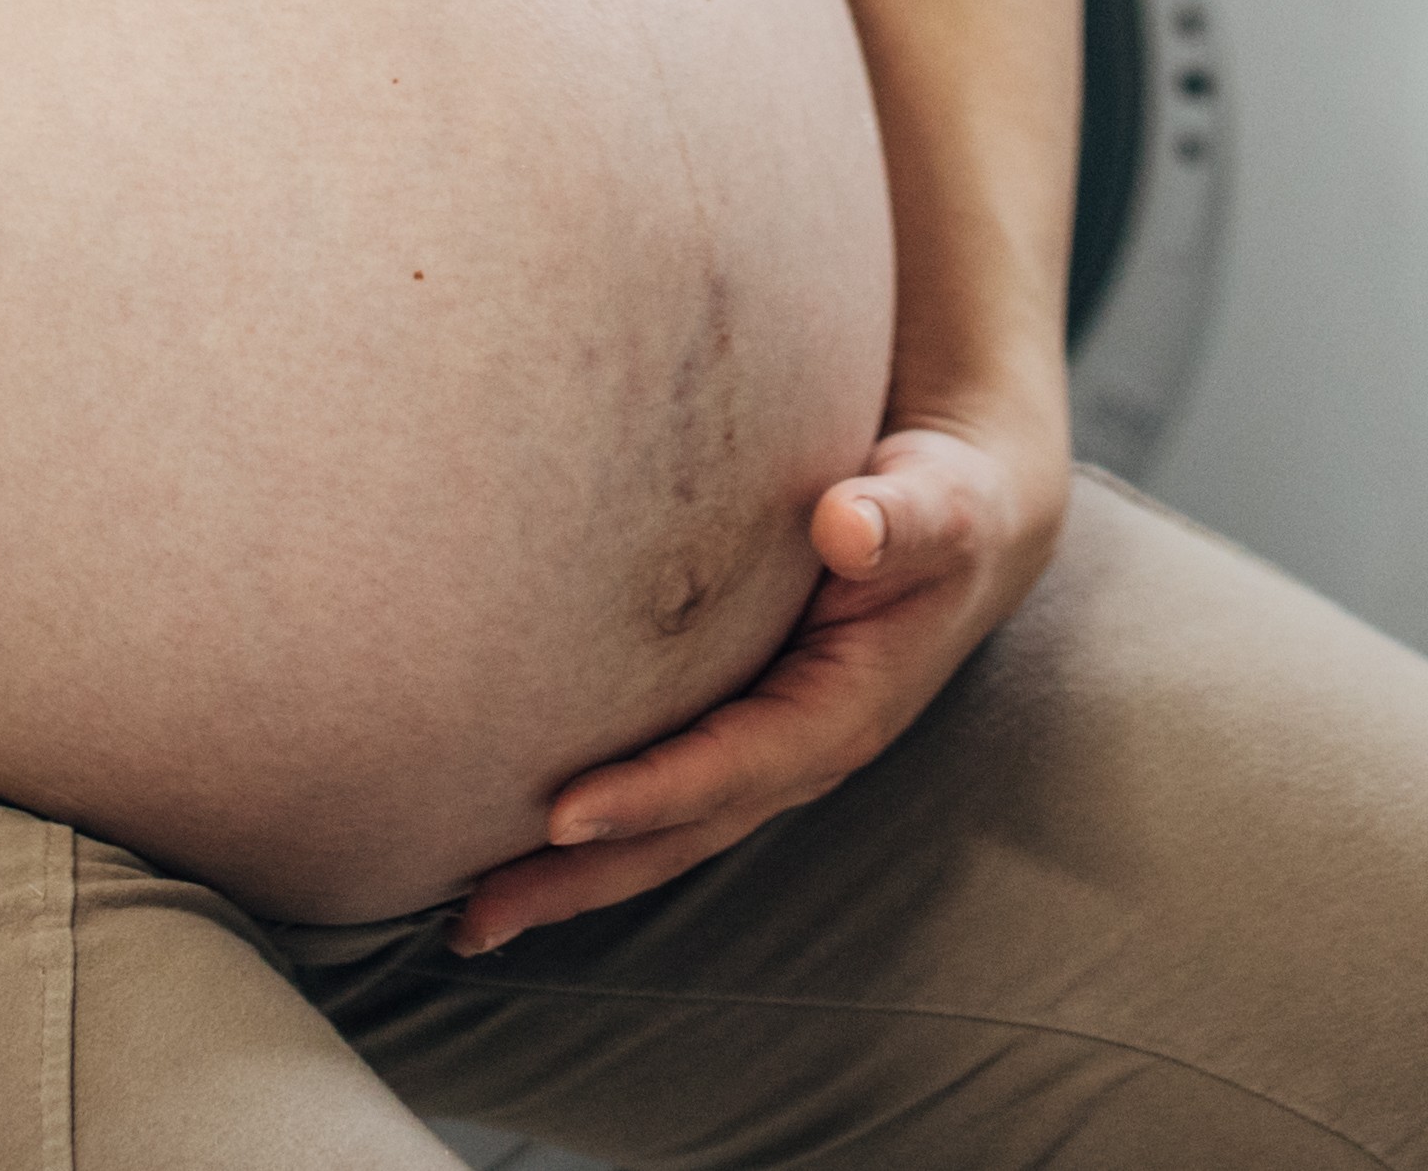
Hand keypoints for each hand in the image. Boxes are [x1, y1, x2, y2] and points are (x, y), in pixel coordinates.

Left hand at [450, 410, 1071, 954]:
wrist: (962, 527)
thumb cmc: (943, 511)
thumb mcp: (943, 508)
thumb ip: (905, 518)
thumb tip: (848, 524)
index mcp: (843, 713)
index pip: (734, 766)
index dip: (652, 794)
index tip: (561, 814)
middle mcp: (795, 752)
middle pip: (677, 833)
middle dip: (579, 879)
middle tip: (472, 919)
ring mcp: (761, 752)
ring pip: (656, 830)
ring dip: (565, 876)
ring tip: (464, 917)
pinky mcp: (730, 731)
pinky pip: (651, 794)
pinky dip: (581, 830)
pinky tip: (503, 841)